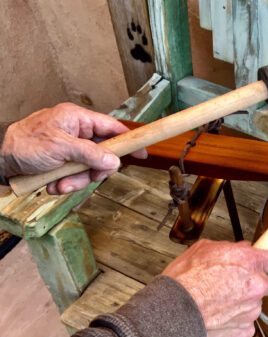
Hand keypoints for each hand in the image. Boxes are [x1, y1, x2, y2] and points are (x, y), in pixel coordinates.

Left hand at [0, 102, 146, 193]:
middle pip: (102, 154)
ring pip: (88, 170)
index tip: (142, 152)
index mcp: (77, 119)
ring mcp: (68, 150)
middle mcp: (75, 133)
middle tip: (91, 177)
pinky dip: (65, 184)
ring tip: (59, 183)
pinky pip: (74, 177)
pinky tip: (52, 184)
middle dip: (93, 170)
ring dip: (75, 181)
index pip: (111, 128)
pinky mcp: (61, 165)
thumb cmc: (24, 144)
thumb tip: (114, 161)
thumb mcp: (61, 147)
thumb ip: (91, 154)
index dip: (128, 140)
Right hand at [163, 239, 267, 336]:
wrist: (170, 314)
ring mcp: (251, 310)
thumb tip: (242, 249)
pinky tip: (217, 316)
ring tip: (217, 301)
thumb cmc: (183, 281)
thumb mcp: (203, 249)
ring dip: (243, 302)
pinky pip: (246, 323)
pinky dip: (235, 321)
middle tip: (234, 283)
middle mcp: (256, 286)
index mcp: (249, 262)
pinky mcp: (244, 330)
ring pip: (255, 304)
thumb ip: (230, 248)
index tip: (266, 264)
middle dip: (255, 282)